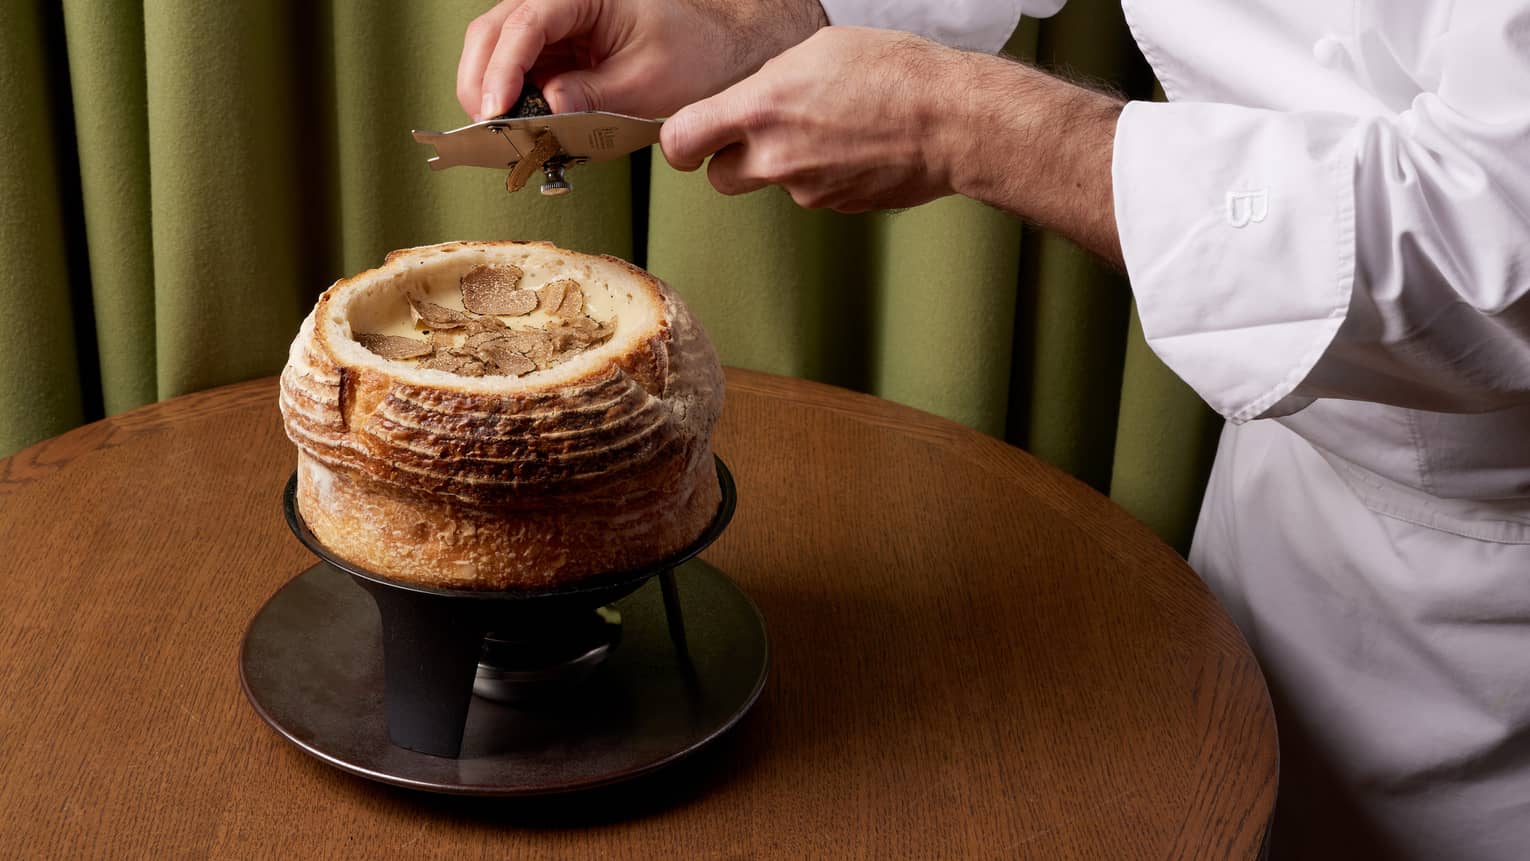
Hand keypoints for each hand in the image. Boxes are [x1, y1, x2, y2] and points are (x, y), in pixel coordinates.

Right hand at [457, 0, 827, 120]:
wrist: (716, 50)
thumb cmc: (692, 53)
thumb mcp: (647, 82)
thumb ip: (593, 96)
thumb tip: (546, 109)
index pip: (525, 25)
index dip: (502, 70)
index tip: (495, 111)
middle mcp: (558, 2)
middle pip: (491, 34)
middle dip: (482, 83)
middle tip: (489, 132)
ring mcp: (551, 26)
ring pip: (493, 53)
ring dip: (491, 95)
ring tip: (505, 137)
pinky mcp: (552, 52)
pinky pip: (514, 73)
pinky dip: (509, 103)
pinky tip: (518, 131)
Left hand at [660, 28, 971, 212]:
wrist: (950, 121)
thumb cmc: (893, 72)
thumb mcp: (818, 49)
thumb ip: (769, 80)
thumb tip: (751, 97)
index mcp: (760, 110)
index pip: (682, 141)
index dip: (680, 144)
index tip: (688, 142)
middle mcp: (775, 158)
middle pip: (720, 178)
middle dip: (731, 160)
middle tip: (759, 136)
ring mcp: (806, 190)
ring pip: (772, 184)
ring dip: (785, 164)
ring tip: (829, 129)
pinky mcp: (837, 207)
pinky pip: (813, 192)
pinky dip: (824, 174)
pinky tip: (854, 146)